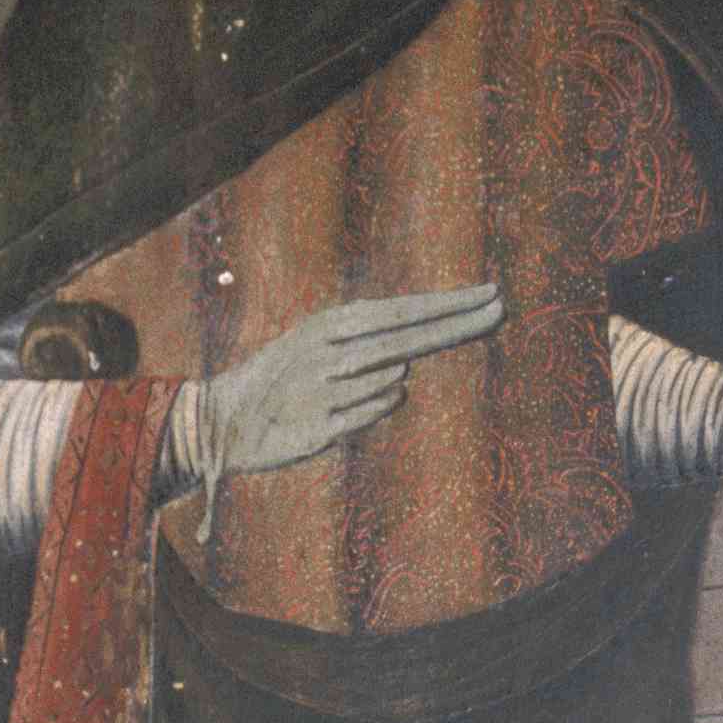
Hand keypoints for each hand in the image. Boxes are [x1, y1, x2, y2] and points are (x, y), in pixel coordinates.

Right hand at [199, 284, 502, 486]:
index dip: (447, 304)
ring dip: (392, 380)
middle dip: (457, 323)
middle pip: (407, 336)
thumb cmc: (283, 382)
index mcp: (332, 324)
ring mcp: (326, 387)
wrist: (224, 419)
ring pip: (389, 379)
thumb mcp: (317, 348)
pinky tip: (369, 401)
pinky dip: (378, 407)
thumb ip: (363, 348)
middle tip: (499, 309)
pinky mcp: (320, 427)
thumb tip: (409, 362)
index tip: (490, 295)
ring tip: (353, 382)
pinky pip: (369, 414)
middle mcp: (332, 350)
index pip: (402, 311)